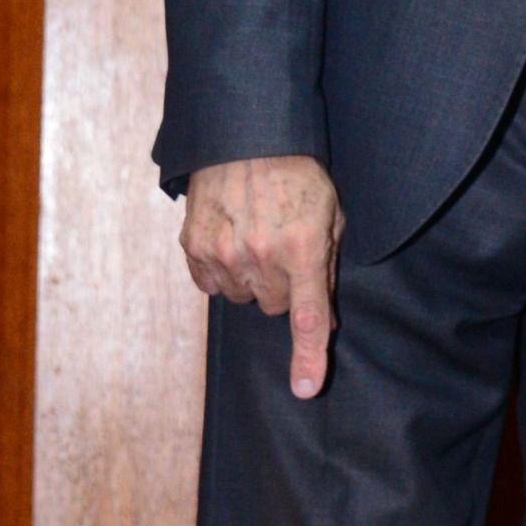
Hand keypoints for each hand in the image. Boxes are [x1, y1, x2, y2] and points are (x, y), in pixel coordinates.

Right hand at [182, 155, 345, 398]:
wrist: (244, 136)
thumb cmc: (297, 173)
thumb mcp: (331, 213)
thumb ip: (327, 264)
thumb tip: (322, 316)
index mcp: (303, 248)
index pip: (308, 317)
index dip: (308, 358)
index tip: (306, 389)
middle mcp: (262, 256)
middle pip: (275, 306)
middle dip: (284, 286)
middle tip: (284, 247)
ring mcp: (224, 253)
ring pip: (243, 297)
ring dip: (251, 278)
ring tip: (256, 236)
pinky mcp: (194, 247)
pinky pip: (211, 284)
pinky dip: (222, 270)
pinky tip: (230, 240)